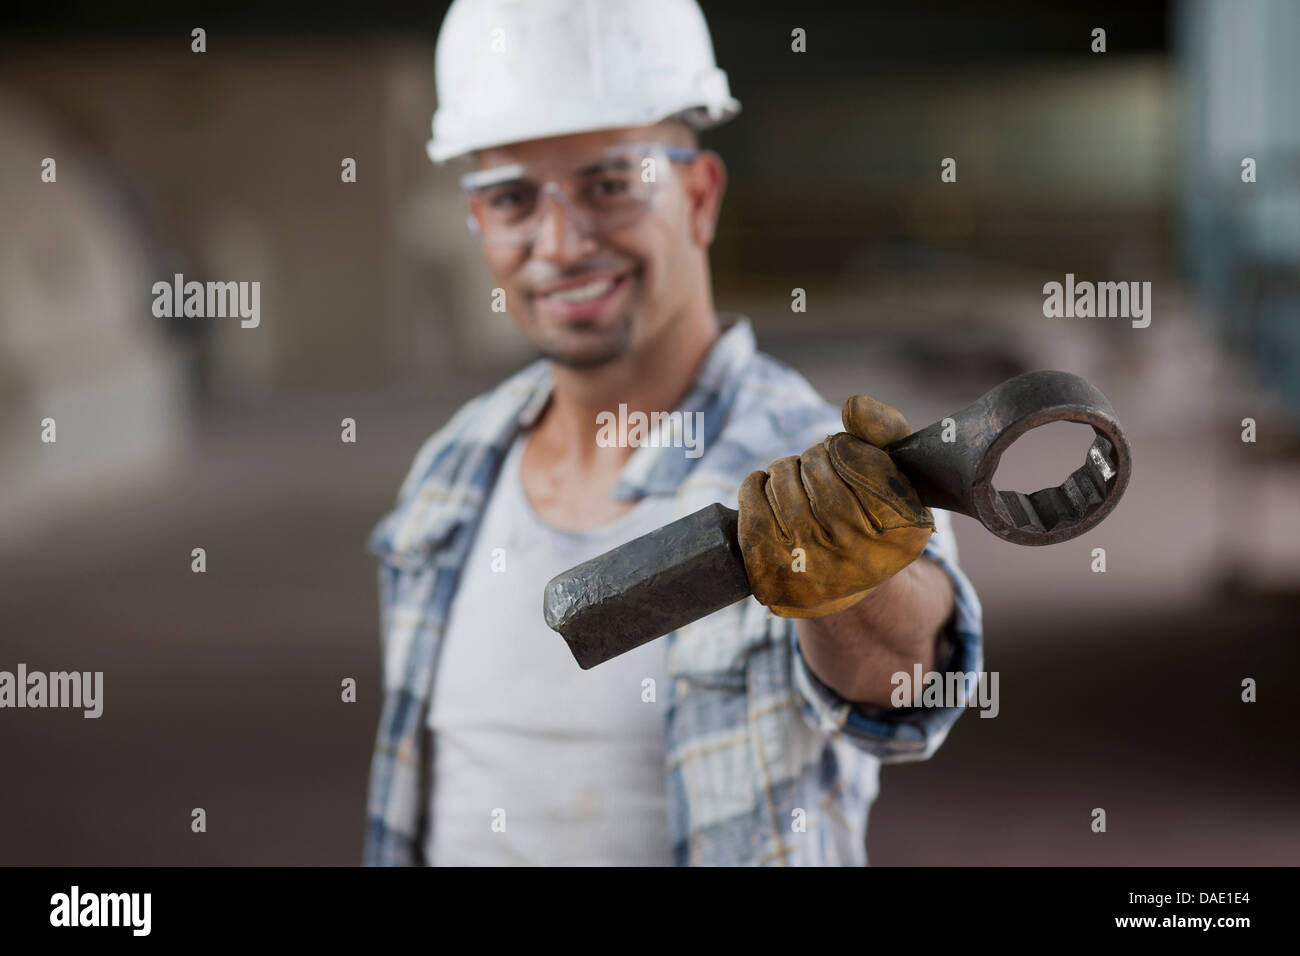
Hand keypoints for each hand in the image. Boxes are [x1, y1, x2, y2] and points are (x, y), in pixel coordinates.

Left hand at [737, 394, 934, 617]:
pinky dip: (752, 488)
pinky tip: (765, 489)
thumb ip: (885, 429)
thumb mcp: (894, 469)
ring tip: (794, 480)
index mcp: (905, 532)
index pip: (857, 459)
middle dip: (812, 457)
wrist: (843, 577)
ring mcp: (816, 574)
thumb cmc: (870, 511)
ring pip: (782, 488)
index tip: (843, 453)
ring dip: (783, 472)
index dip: (843, 447)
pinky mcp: (775, 580)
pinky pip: (753, 513)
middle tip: (816, 465)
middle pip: (817, 471)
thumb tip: (854, 406)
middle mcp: (864, 560)